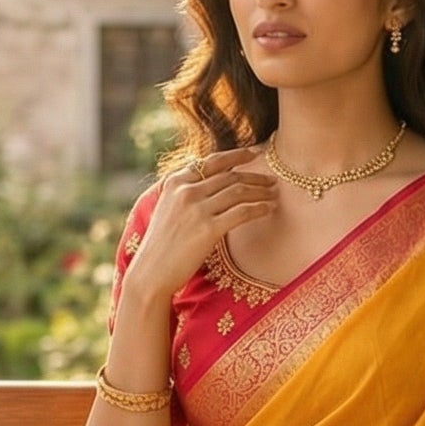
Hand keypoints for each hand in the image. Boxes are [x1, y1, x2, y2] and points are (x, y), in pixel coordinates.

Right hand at [125, 145, 276, 300]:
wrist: (151, 272)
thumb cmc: (161, 245)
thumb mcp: (167, 208)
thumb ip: (184, 191)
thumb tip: (208, 177)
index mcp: (175, 182)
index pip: (212, 161)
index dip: (236, 155)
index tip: (254, 153)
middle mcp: (185, 191)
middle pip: (229, 176)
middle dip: (254, 176)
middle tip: (271, 180)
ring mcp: (197, 209)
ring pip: (238, 191)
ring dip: (260, 191)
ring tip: (273, 193)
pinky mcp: (208, 229)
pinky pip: (242, 212)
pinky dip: (259, 208)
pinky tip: (269, 209)